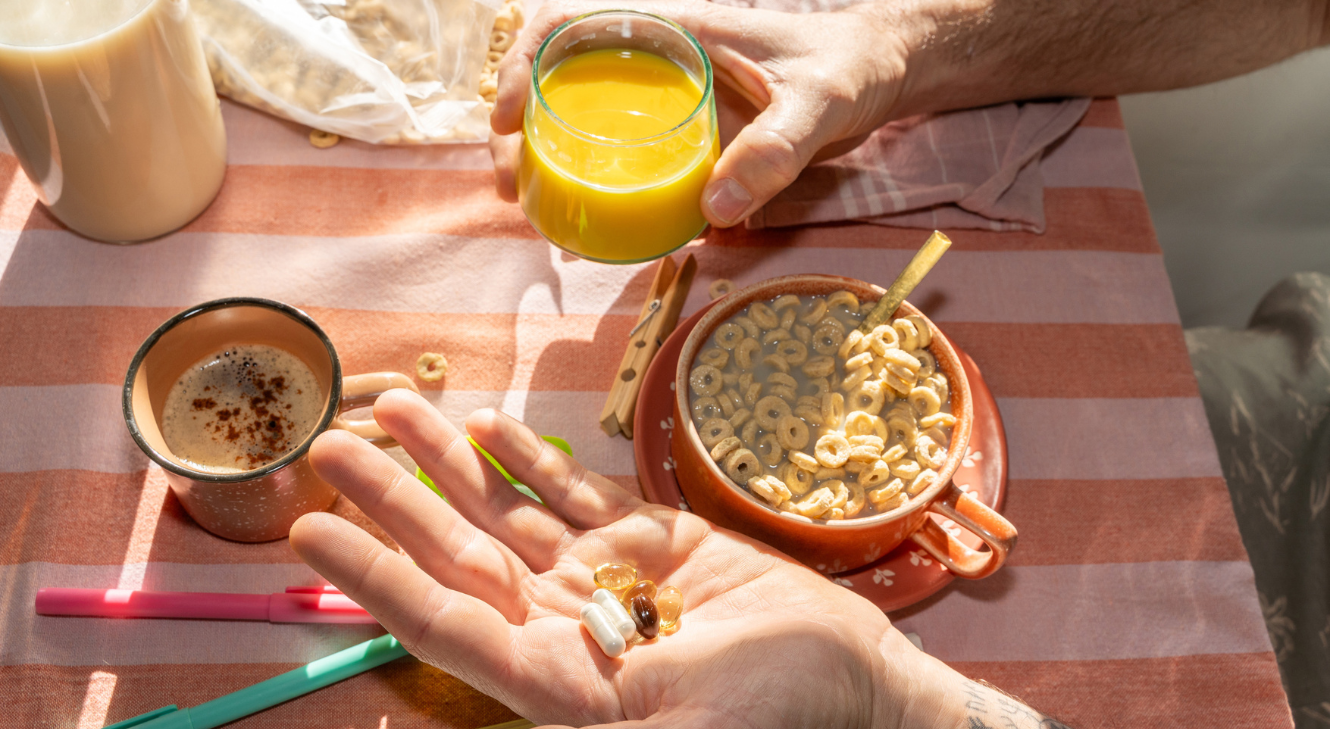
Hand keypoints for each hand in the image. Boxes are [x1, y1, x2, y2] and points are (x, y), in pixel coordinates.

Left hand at [289, 389, 965, 727]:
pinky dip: (532, 458)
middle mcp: (564, 624)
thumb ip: (592, 722)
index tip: (312, 529)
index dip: (375, 574)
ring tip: (398, 406)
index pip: (441, 619)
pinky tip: (488, 424)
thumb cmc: (777, 717)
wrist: (858, 685)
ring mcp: (605, 577)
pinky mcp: (653, 541)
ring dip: (449, 460)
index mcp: (555, 678)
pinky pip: (575, 493)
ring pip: (507, 509)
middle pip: (459, 550)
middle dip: (394, 496)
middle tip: (331, 442)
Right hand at [487, 0, 914, 226]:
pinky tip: (586, 219)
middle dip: (517, 128)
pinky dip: (594, 181)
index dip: (524, 61)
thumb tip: (712, 213)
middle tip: (510, 186)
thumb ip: (775, 151)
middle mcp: (659, 60)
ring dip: (546, 158)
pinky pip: (623, 154)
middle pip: (560, 80)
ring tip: (532, 209)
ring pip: (583, 119)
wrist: (880, 72)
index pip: (573, 23)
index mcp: (675, 29)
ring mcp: (668, 100)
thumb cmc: (849, 68)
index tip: (506, 115)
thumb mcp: (820, 104)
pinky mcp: (684, 135)